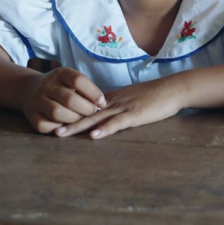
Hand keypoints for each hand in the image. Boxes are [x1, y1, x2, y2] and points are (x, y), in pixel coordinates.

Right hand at [21, 67, 105, 134]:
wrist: (30, 89)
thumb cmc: (60, 87)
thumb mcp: (71, 80)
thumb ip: (85, 89)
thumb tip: (102, 104)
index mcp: (60, 73)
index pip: (78, 81)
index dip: (93, 93)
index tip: (102, 102)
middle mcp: (46, 85)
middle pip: (70, 99)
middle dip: (86, 109)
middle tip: (92, 112)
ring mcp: (37, 101)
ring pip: (58, 113)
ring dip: (74, 119)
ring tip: (80, 118)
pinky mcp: (31, 116)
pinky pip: (47, 126)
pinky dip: (59, 127)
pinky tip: (65, 124)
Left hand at [54, 77, 184, 138]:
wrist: (173, 88)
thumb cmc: (156, 95)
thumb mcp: (133, 98)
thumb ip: (119, 104)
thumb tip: (108, 111)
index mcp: (113, 98)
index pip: (87, 107)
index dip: (72, 115)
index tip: (56, 121)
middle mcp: (114, 102)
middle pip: (86, 113)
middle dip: (68, 122)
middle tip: (50, 131)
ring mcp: (123, 108)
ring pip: (96, 118)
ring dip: (78, 127)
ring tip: (61, 135)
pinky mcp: (135, 115)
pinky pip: (116, 123)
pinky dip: (104, 129)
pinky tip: (93, 136)